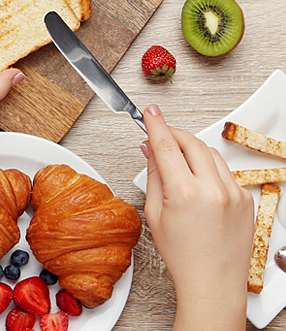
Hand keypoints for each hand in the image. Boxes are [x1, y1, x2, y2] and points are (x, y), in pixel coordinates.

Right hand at [142, 105, 251, 326]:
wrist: (213, 283)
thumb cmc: (183, 256)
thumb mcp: (155, 215)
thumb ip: (153, 176)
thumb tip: (150, 150)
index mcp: (185, 194)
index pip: (167, 145)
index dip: (156, 124)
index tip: (150, 112)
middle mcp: (213, 190)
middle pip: (192, 143)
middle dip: (174, 134)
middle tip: (160, 135)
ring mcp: (234, 194)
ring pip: (211, 154)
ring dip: (192, 150)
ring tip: (178, 162)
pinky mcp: (246, 199)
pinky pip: (225, 172)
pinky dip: (209, 170)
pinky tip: (198, 184)